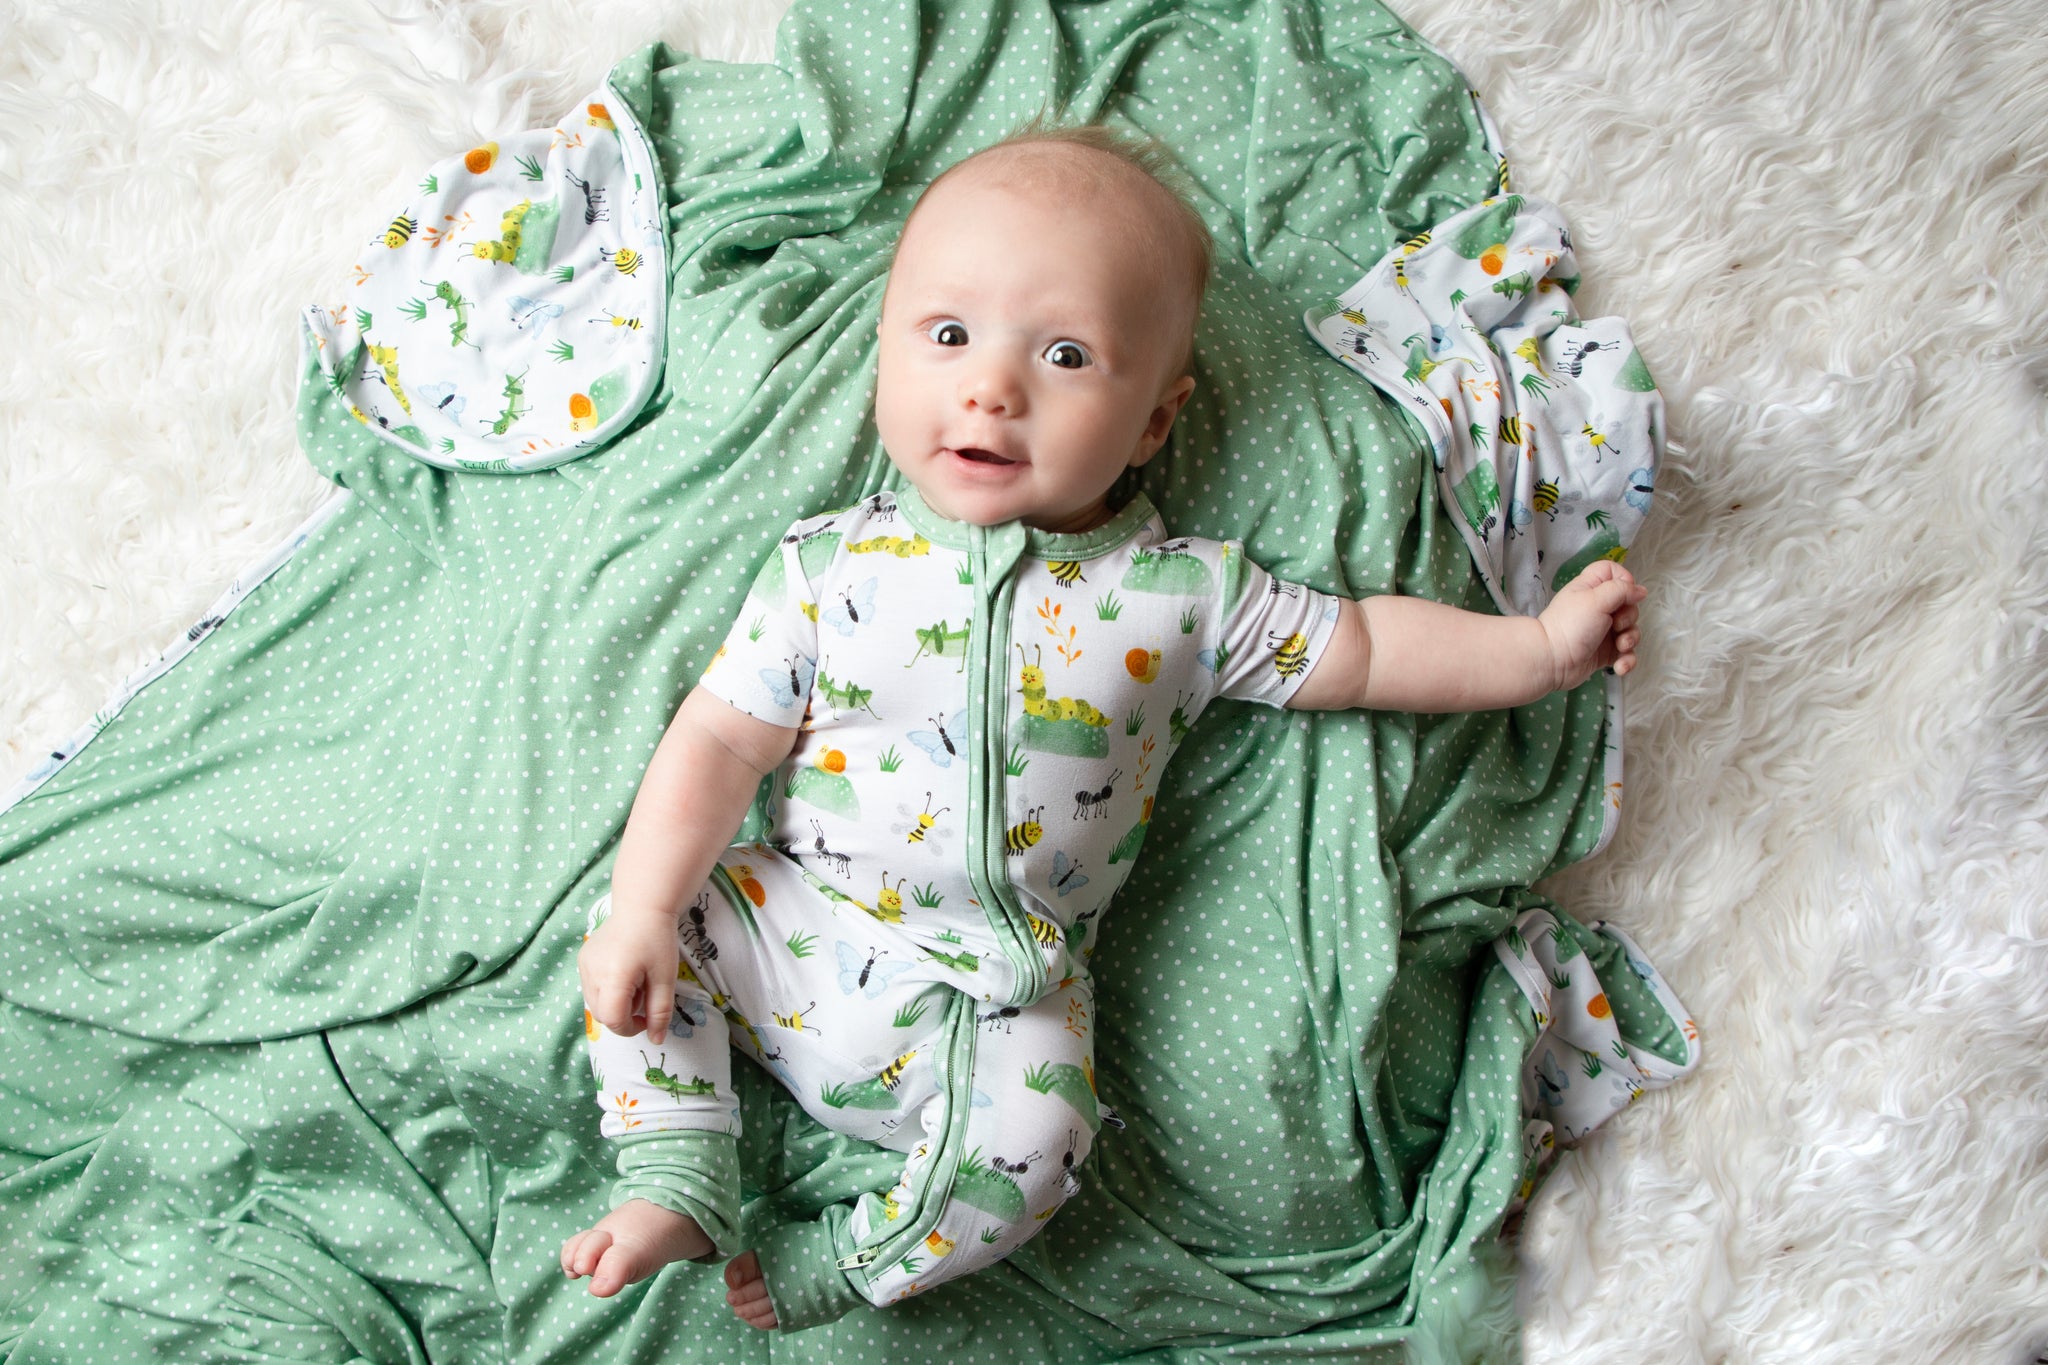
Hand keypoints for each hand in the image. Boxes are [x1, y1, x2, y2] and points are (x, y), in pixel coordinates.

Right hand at [579, 906, 680, 1042]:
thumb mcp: (665, 979)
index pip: (613, 1020)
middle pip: (602, 1015)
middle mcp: (591, 973)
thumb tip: (656, 1041)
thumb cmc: (658, 941)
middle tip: (645, 997)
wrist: (643, 907)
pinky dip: (608, 991)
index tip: (648, 1018)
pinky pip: (592, 989)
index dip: (632, 1027)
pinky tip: (624, 974)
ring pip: (595, 1004)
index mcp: (613, 978)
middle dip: (625, 1016)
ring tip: (635, 983)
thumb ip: (660, 1012)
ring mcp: (584, 966)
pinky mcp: (582, 960)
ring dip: (616, 1004)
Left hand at [1537, 560, 1645, 690]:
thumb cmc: (1571, 626)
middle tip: (1616, 625)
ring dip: (1630, 640)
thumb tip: (1641, 590)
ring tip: (1620, 647)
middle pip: (1629, 604)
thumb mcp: (1596, 599)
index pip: (1613, 572)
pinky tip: (1619, 667)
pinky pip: (1626, 653)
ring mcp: (1603, 631)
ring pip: (1630, 630)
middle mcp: (1598, 608)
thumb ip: (1621, 590)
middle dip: (1629, 617)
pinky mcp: (1605, 652)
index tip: (1624, 594)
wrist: (1551, 662)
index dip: (1624, 580)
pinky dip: (1626, 660)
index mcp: (1591, 589)